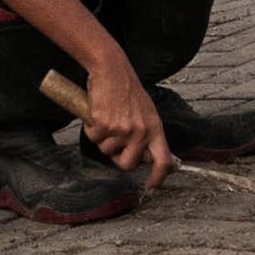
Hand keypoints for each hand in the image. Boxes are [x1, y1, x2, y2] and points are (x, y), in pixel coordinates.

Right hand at [80, 48, 170, 187]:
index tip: (151, 187)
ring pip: (106, 150)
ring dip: (101, 139)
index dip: (158, 178)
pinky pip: (94, 137)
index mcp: (155, 128)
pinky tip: (95, 112)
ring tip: (104, 118)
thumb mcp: (145, 111)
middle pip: (128, 164)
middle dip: (116, 158)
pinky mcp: (105, 124)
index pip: (163, 161)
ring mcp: (123, 129)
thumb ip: (147, 132)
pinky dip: (90, 128)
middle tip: (111, 143)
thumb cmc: (125, 88)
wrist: (111, 67)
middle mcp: (141, 131)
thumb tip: (142, 156)